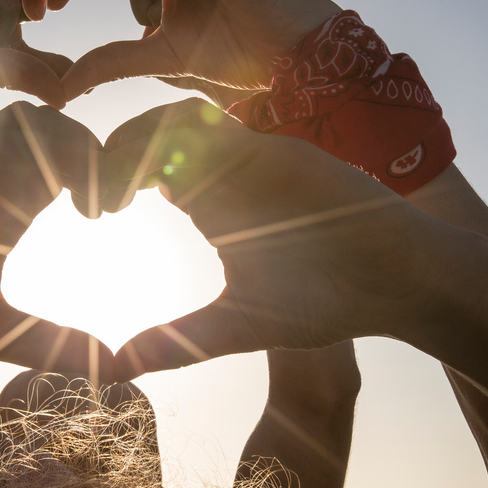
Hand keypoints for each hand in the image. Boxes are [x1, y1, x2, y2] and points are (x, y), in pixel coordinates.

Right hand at [0, 102, 111, 376]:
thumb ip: (57, 345)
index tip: (109, 213)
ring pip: (24, 121)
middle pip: (57, 124)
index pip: (70, 151)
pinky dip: (5, 162)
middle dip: (94, 154)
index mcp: (7, 201)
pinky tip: (15, 208)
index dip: (102, 169)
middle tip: (108, 207)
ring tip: (75, 206)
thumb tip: (123, 369)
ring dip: (59, 153)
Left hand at [100, 99, 433, 378]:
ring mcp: (252, 155)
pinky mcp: (278, 150)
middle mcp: (223, 172)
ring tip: (125, 188)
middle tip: (96, 200)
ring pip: (177, 117)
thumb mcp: (233, 327)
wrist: (398, 284)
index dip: (106, 177)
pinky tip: (171, 181)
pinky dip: (185, 139)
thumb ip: (176, 342)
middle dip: (113, 153)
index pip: (139, 165)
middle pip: (148, 132)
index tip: (90, 214)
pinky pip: (220, 125)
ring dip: (141, 141)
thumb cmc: (323, 305)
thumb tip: (110, 370)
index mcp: (206, 202)